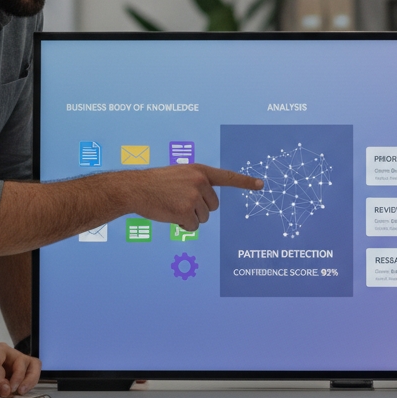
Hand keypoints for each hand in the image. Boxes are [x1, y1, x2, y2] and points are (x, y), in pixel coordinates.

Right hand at [125, 164, 262, 231]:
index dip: (245, 182)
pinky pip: (192, 227)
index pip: (227, 177)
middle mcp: (200, 182)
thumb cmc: (156, 183)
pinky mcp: (185, 212)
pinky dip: (182, 225)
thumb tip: (208, 203)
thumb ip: (197, 183)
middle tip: (179, 201)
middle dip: (199, 209)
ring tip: (172, 206)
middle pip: (213, 206)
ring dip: (189, 217)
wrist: (135, 188)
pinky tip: (170, 214)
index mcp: (200, 171)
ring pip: (203, 218)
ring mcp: (193, 197)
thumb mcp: (180, 174)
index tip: (261, 185)